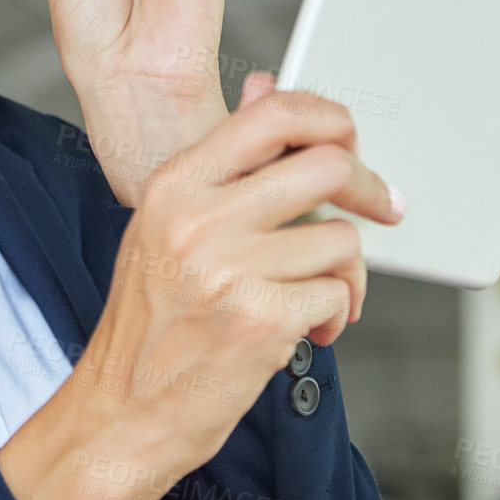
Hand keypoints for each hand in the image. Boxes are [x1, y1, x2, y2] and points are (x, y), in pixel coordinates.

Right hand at [0, 86, 404, 499]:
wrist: (120, 414)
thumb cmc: (150, 323)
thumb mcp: (166, 226)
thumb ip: (222, 163)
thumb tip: (265, 86)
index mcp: (174, 184)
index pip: (271, 116)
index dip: (328, 118)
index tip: (350, 141)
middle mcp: (198, 219)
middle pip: (327, 166)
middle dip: (368, 191)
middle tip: (380, 209)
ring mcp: (228, 270)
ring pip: (341, 239)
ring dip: (346, 272)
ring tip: (318, 297)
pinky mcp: (260, 321)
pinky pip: (336, 294)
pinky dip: (334, 314)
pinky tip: (307, 330)